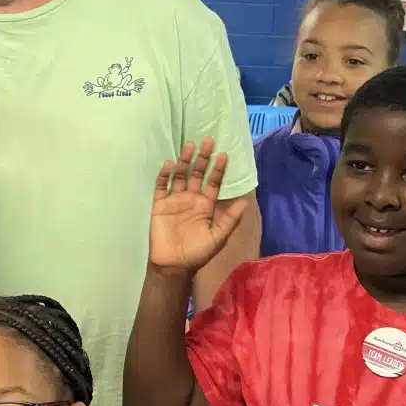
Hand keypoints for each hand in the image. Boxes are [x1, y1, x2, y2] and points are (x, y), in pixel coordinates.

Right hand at [150, 139, 249, 274]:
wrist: (174, 265)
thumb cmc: (198, 253)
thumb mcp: (218, 237)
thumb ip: (230, 219)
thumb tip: (246, 201)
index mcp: (205, 205)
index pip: (213, 182)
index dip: (218, 169)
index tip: (223, 154)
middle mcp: (191, 198)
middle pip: (197, 173)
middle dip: (202, 158)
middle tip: (207, 140)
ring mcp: (175, 200)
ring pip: (180, 175)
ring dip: (184, 161)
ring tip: (189, 146)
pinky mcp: (160, 204)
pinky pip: (161, 186)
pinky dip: (165, 175)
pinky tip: (169, 165)